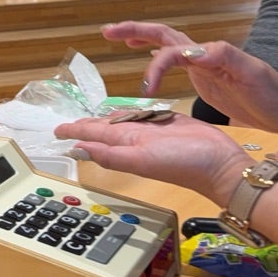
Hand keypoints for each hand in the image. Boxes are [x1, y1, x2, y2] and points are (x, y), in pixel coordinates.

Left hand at [54, 113, 254, 207]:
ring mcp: (152, 131)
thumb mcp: (142, 159)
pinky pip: (145, 115)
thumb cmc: (183, 163)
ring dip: (107, 118)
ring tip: (93, 116)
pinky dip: (133, 113)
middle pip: (104, 127)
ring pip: (123, 121)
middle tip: (70, 121)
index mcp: (125, 144)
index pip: (92, 134)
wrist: (221, 165)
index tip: (56, 130)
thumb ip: (110, 155)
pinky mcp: (169, 122)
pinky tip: (129, 111)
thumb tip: (76, 149)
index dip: (74, 131)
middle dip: (86, 124)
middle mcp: (135, 137)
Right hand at [103, 21, 277, 133]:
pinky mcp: (205, 77)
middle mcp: (204, 54)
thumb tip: (192, 50)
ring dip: (141, 38)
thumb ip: (223, 57)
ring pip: (166, 44)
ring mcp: (203, 64)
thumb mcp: (251, 74)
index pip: (171, 51)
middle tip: (108, 32)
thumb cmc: (272, 96)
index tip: (146, 89)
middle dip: (134, 30)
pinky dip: (156, 56)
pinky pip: (174, 60)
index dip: (154, 67)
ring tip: (118, 38)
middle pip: (163, 35)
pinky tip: (148, 59)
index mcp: (211, 53)